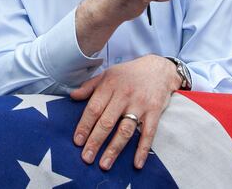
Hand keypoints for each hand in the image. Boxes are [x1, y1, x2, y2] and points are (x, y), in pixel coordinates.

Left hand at [70, 55, 180, 169]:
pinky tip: (136, 163)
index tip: (77, 142)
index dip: (84, 126)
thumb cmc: (129, 74)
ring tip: (104, 164)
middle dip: (95, 141)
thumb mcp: (107, 74)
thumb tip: (72, 96)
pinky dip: (143, 149)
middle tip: (86, 158)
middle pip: (107, 122)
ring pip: (125, 130)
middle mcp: (123, 95)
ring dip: (114, 149)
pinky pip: (148, 133)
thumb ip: (90, 86)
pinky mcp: (154, 112)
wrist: (159, 68)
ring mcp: (140, 104)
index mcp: (109, 86)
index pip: (93, 109)